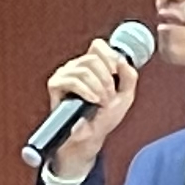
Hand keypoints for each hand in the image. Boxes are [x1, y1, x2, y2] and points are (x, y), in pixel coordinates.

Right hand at [35, 35, 143, 180]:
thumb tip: (122, 60)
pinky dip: (86, 90)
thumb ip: (129, 76)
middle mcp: (76, 66)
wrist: (90, 137)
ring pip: (84, 69)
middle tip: (109, 96)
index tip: (116, 75)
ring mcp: (65, 74)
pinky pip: (72, 80)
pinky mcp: (55, 85)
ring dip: (98, 87)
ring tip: (101, 102)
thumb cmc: (105, 117)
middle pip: (93, 58)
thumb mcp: (125, 95)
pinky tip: (93, 100)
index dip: (110, 57)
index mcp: (91, 65)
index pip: (98, 46)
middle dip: (106, 79)